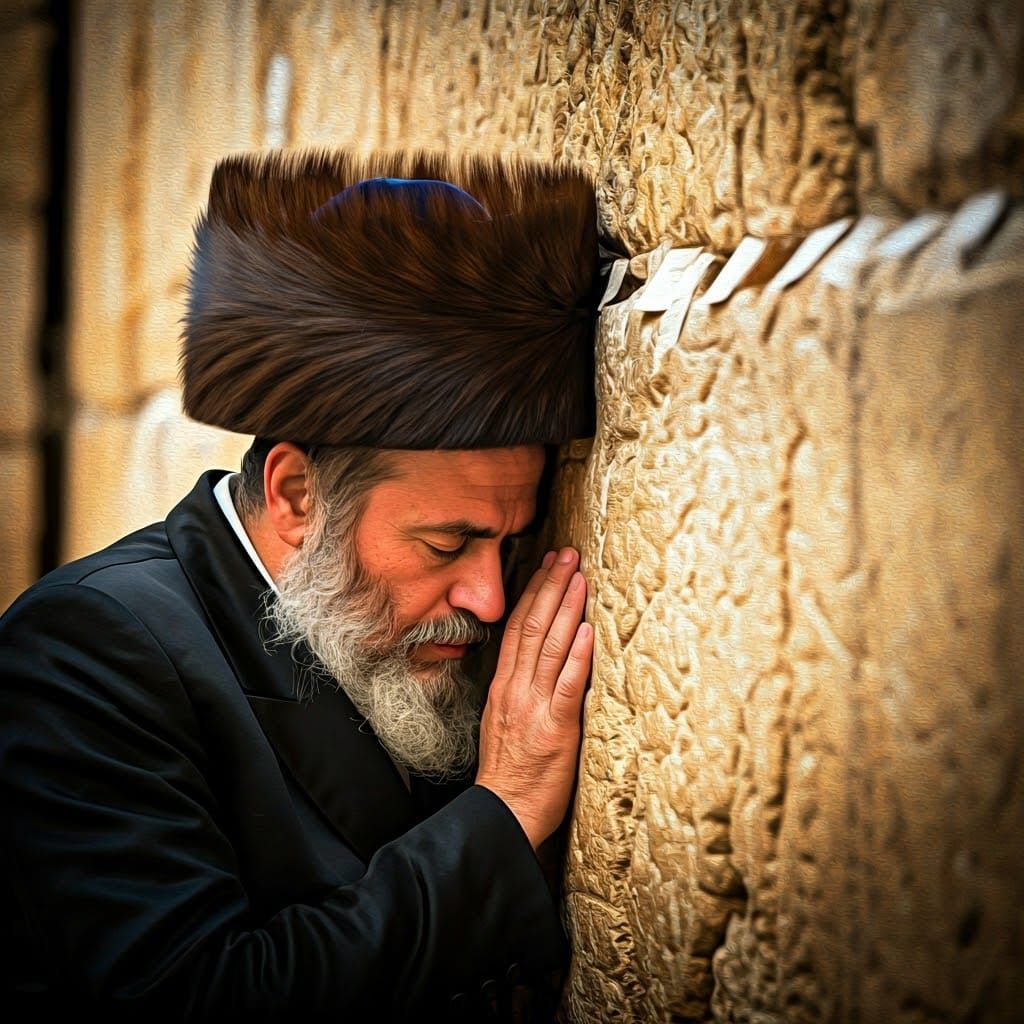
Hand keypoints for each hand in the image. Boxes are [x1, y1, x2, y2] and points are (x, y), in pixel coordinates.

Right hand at [475, 546, 593, 849]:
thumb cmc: (509, 773)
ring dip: (566, 608)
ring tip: (579, 577)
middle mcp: (516, 689)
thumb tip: (544, 663)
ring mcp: (534, 707)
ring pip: (549, 647)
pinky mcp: (555, 728)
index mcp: (504, 686)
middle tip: (568, 555)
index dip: (533, 592)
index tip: (547, 564)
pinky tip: (586, 631)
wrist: (503, 813)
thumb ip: (522, 689)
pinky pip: (566, 686)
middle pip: (532, 626)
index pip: (517, 627)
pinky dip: (577, 656)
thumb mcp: (505, 721)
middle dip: (551, 586)